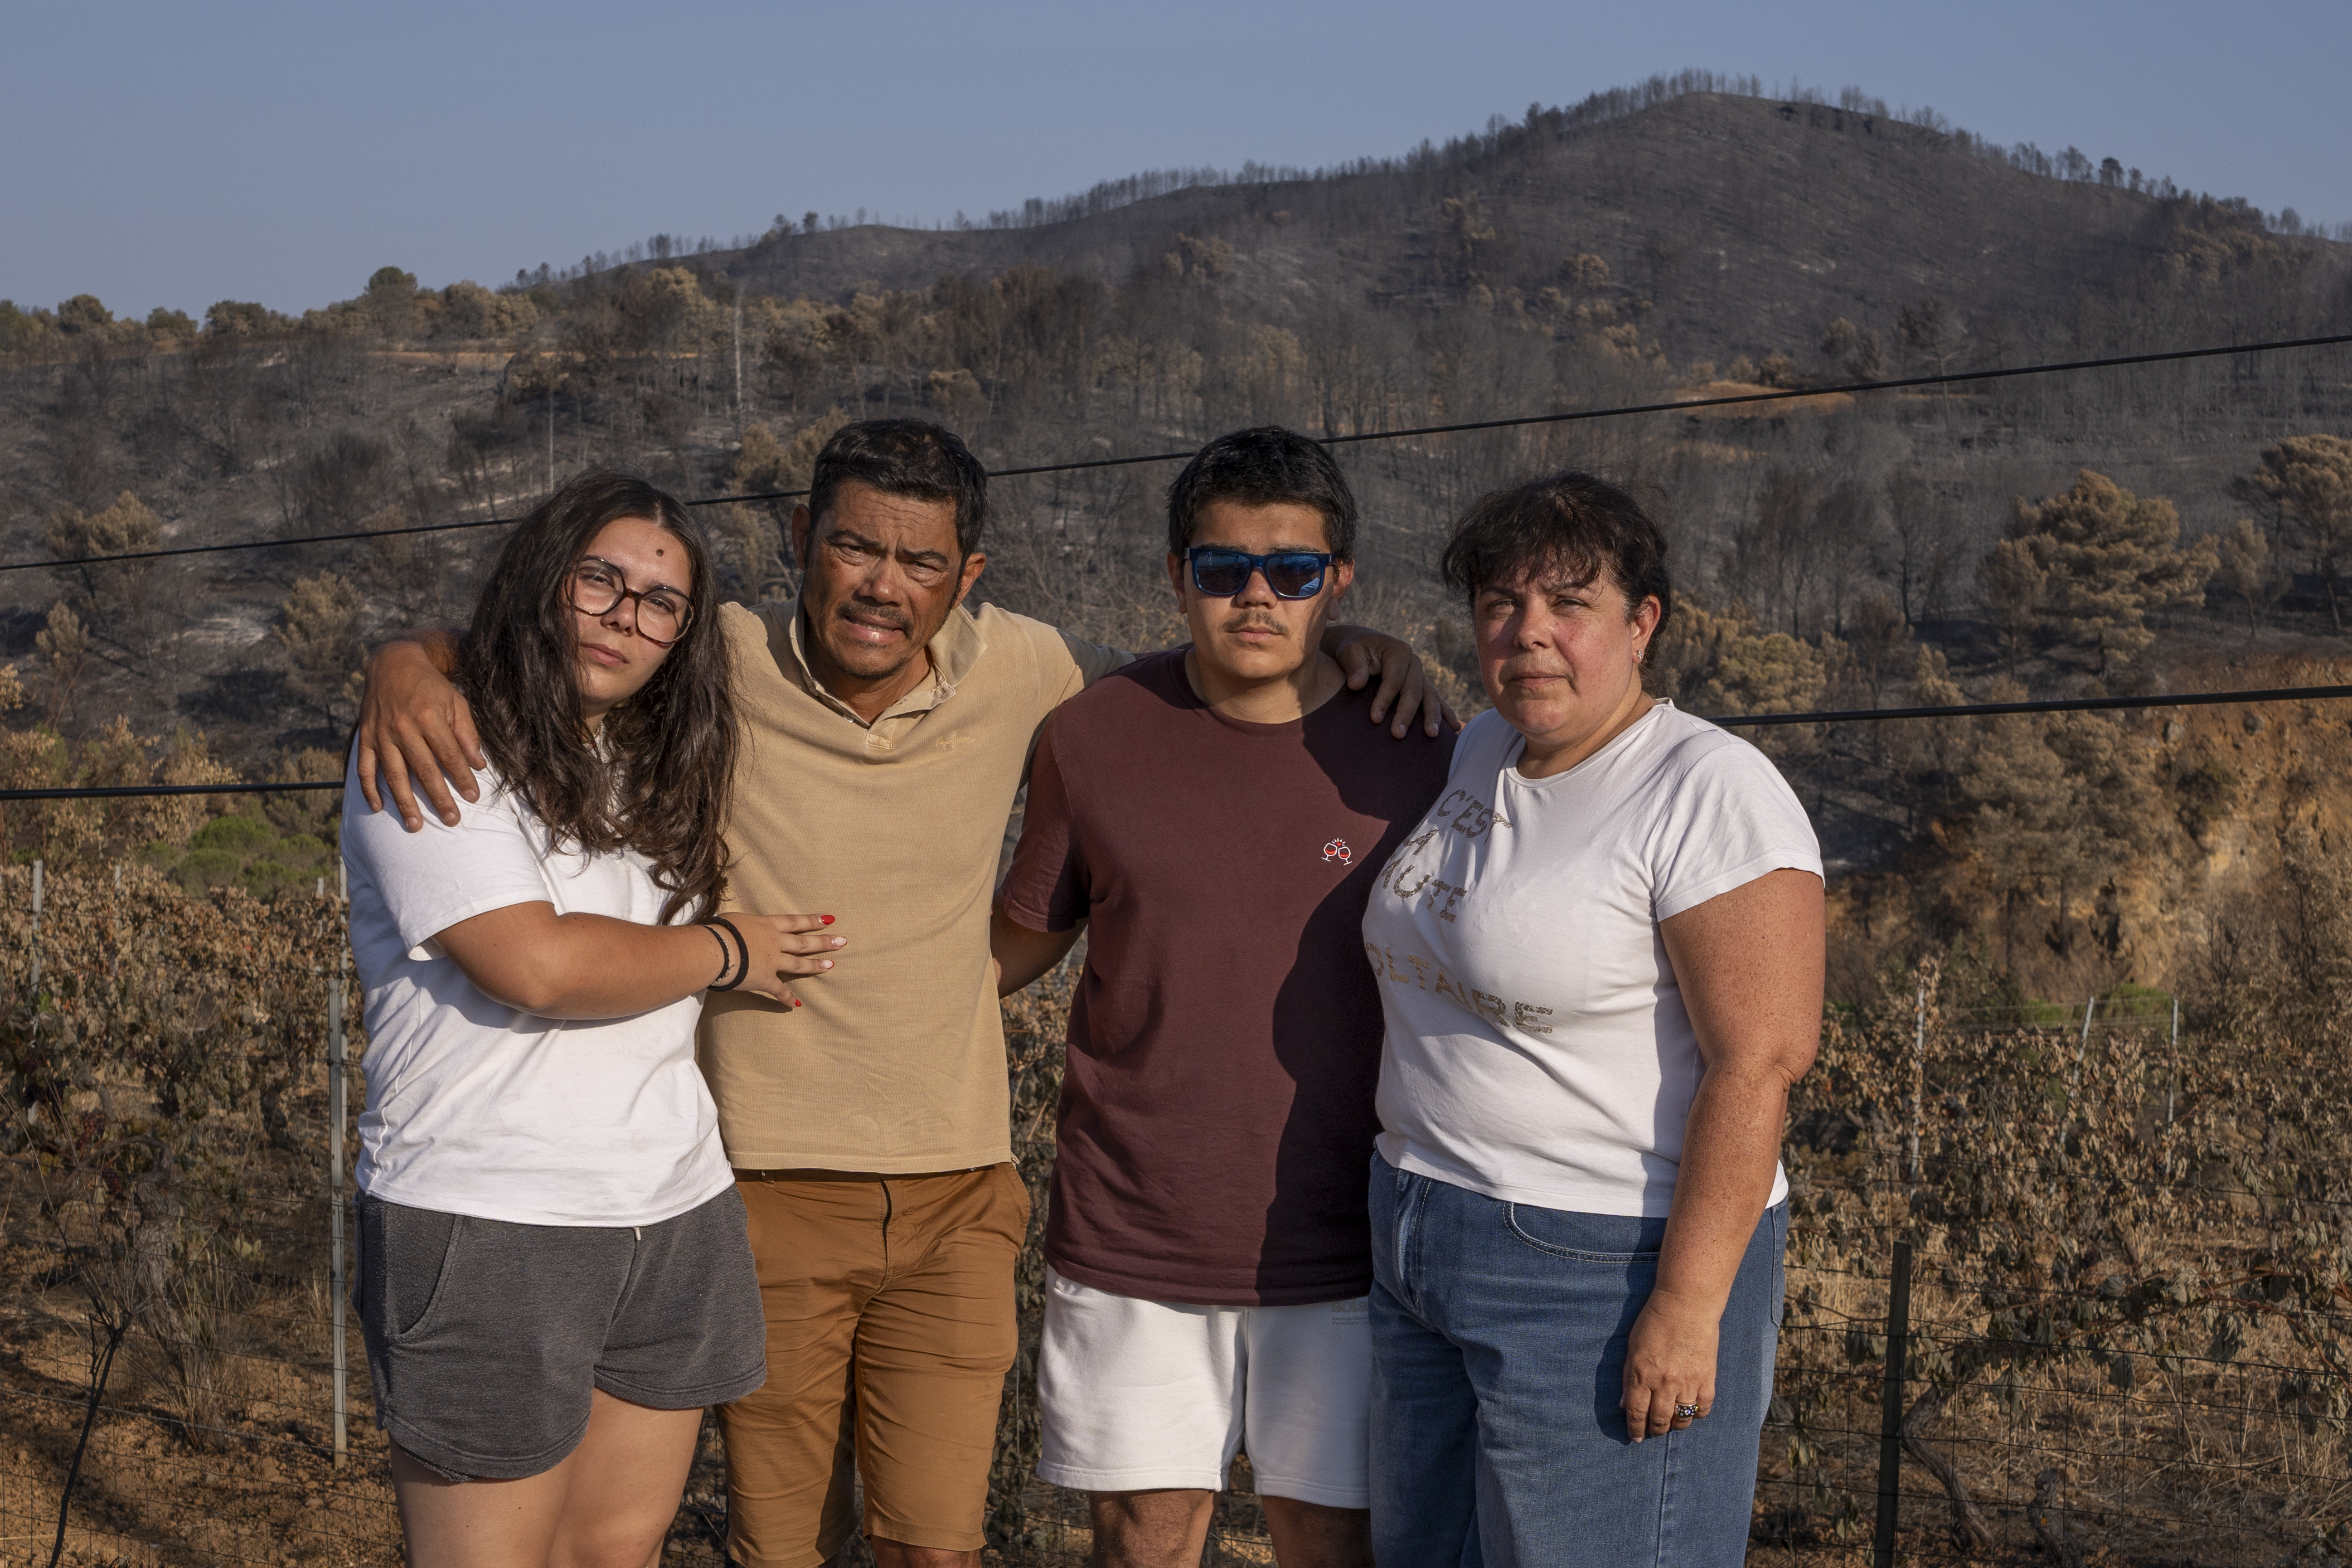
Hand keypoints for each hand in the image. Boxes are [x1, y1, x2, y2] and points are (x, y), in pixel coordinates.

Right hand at [355, 636, 483, 830]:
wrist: (393, 662)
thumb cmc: (430, 685)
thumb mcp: (455, 702)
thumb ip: (467, 733)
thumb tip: (478, 765)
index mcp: (429, 717)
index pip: (449, 755)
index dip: (462, 778)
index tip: (473, 797)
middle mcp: (404, 727)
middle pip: (424, 770)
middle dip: (439, 798)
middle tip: (451, 821)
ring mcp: (382, 733)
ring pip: (394, 774)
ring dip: (405, 802)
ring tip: (415, 825)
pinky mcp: (365, 736)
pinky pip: (365, 767)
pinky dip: (369, 788)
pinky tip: (378, 807)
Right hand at [723, 914, 848, 1006]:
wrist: (715, 949)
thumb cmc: (719, 930)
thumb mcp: (733, 919)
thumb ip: (742, 925)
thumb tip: (736, 926)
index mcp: (766, 925)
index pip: (795, 921)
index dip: (812, 920)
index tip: (829, 919)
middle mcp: (774, 942)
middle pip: (804, 942)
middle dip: (824, 942)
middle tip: (842, 941)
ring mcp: (772, 961)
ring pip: (799, 963)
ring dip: (815, 965)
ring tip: (831, 965)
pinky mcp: (765, 980)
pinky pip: (779, 991)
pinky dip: (787, 998)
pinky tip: (795, 1005)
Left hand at [1328, 626, 1457, 738]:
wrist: (1363, 647)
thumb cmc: (1355, 650)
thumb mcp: (1349, 652)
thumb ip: (1353, 665)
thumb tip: (1356, 684)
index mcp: (1399, 651)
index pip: (1394, 679)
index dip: (1385, 699)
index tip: (1374, 719)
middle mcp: (1415, 663)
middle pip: (1414, 691)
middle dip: (1406, 714)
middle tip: (1398, 734)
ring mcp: (1421, 676)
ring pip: (1431, 697)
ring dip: (1432, 716)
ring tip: (1432, 735)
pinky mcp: (1423, 687)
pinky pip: (1436, 701)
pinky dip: (1446, 714)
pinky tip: (1455, 729)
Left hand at [1620, 1285, 1718, 1442]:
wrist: (1686, 1304)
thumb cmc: (1654, 1321)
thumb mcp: (1632, 1347)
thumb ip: (1627, 1377)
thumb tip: (1623, 1405)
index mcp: (1641, 1374)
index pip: (1636, 1412)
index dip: (1635, 1429)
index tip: (1635, 1438)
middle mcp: (1663, 1383)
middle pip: (1658, 1420)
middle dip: (1654, 1430)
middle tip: (1653, 1432)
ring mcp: (1687, 1382)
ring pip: (1681, 1419)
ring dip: (1674, 1425)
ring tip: (1671, 1424)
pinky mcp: (1707, 1379)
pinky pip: (1702, 1408)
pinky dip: (1696, 1414)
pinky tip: (1690, 1412)